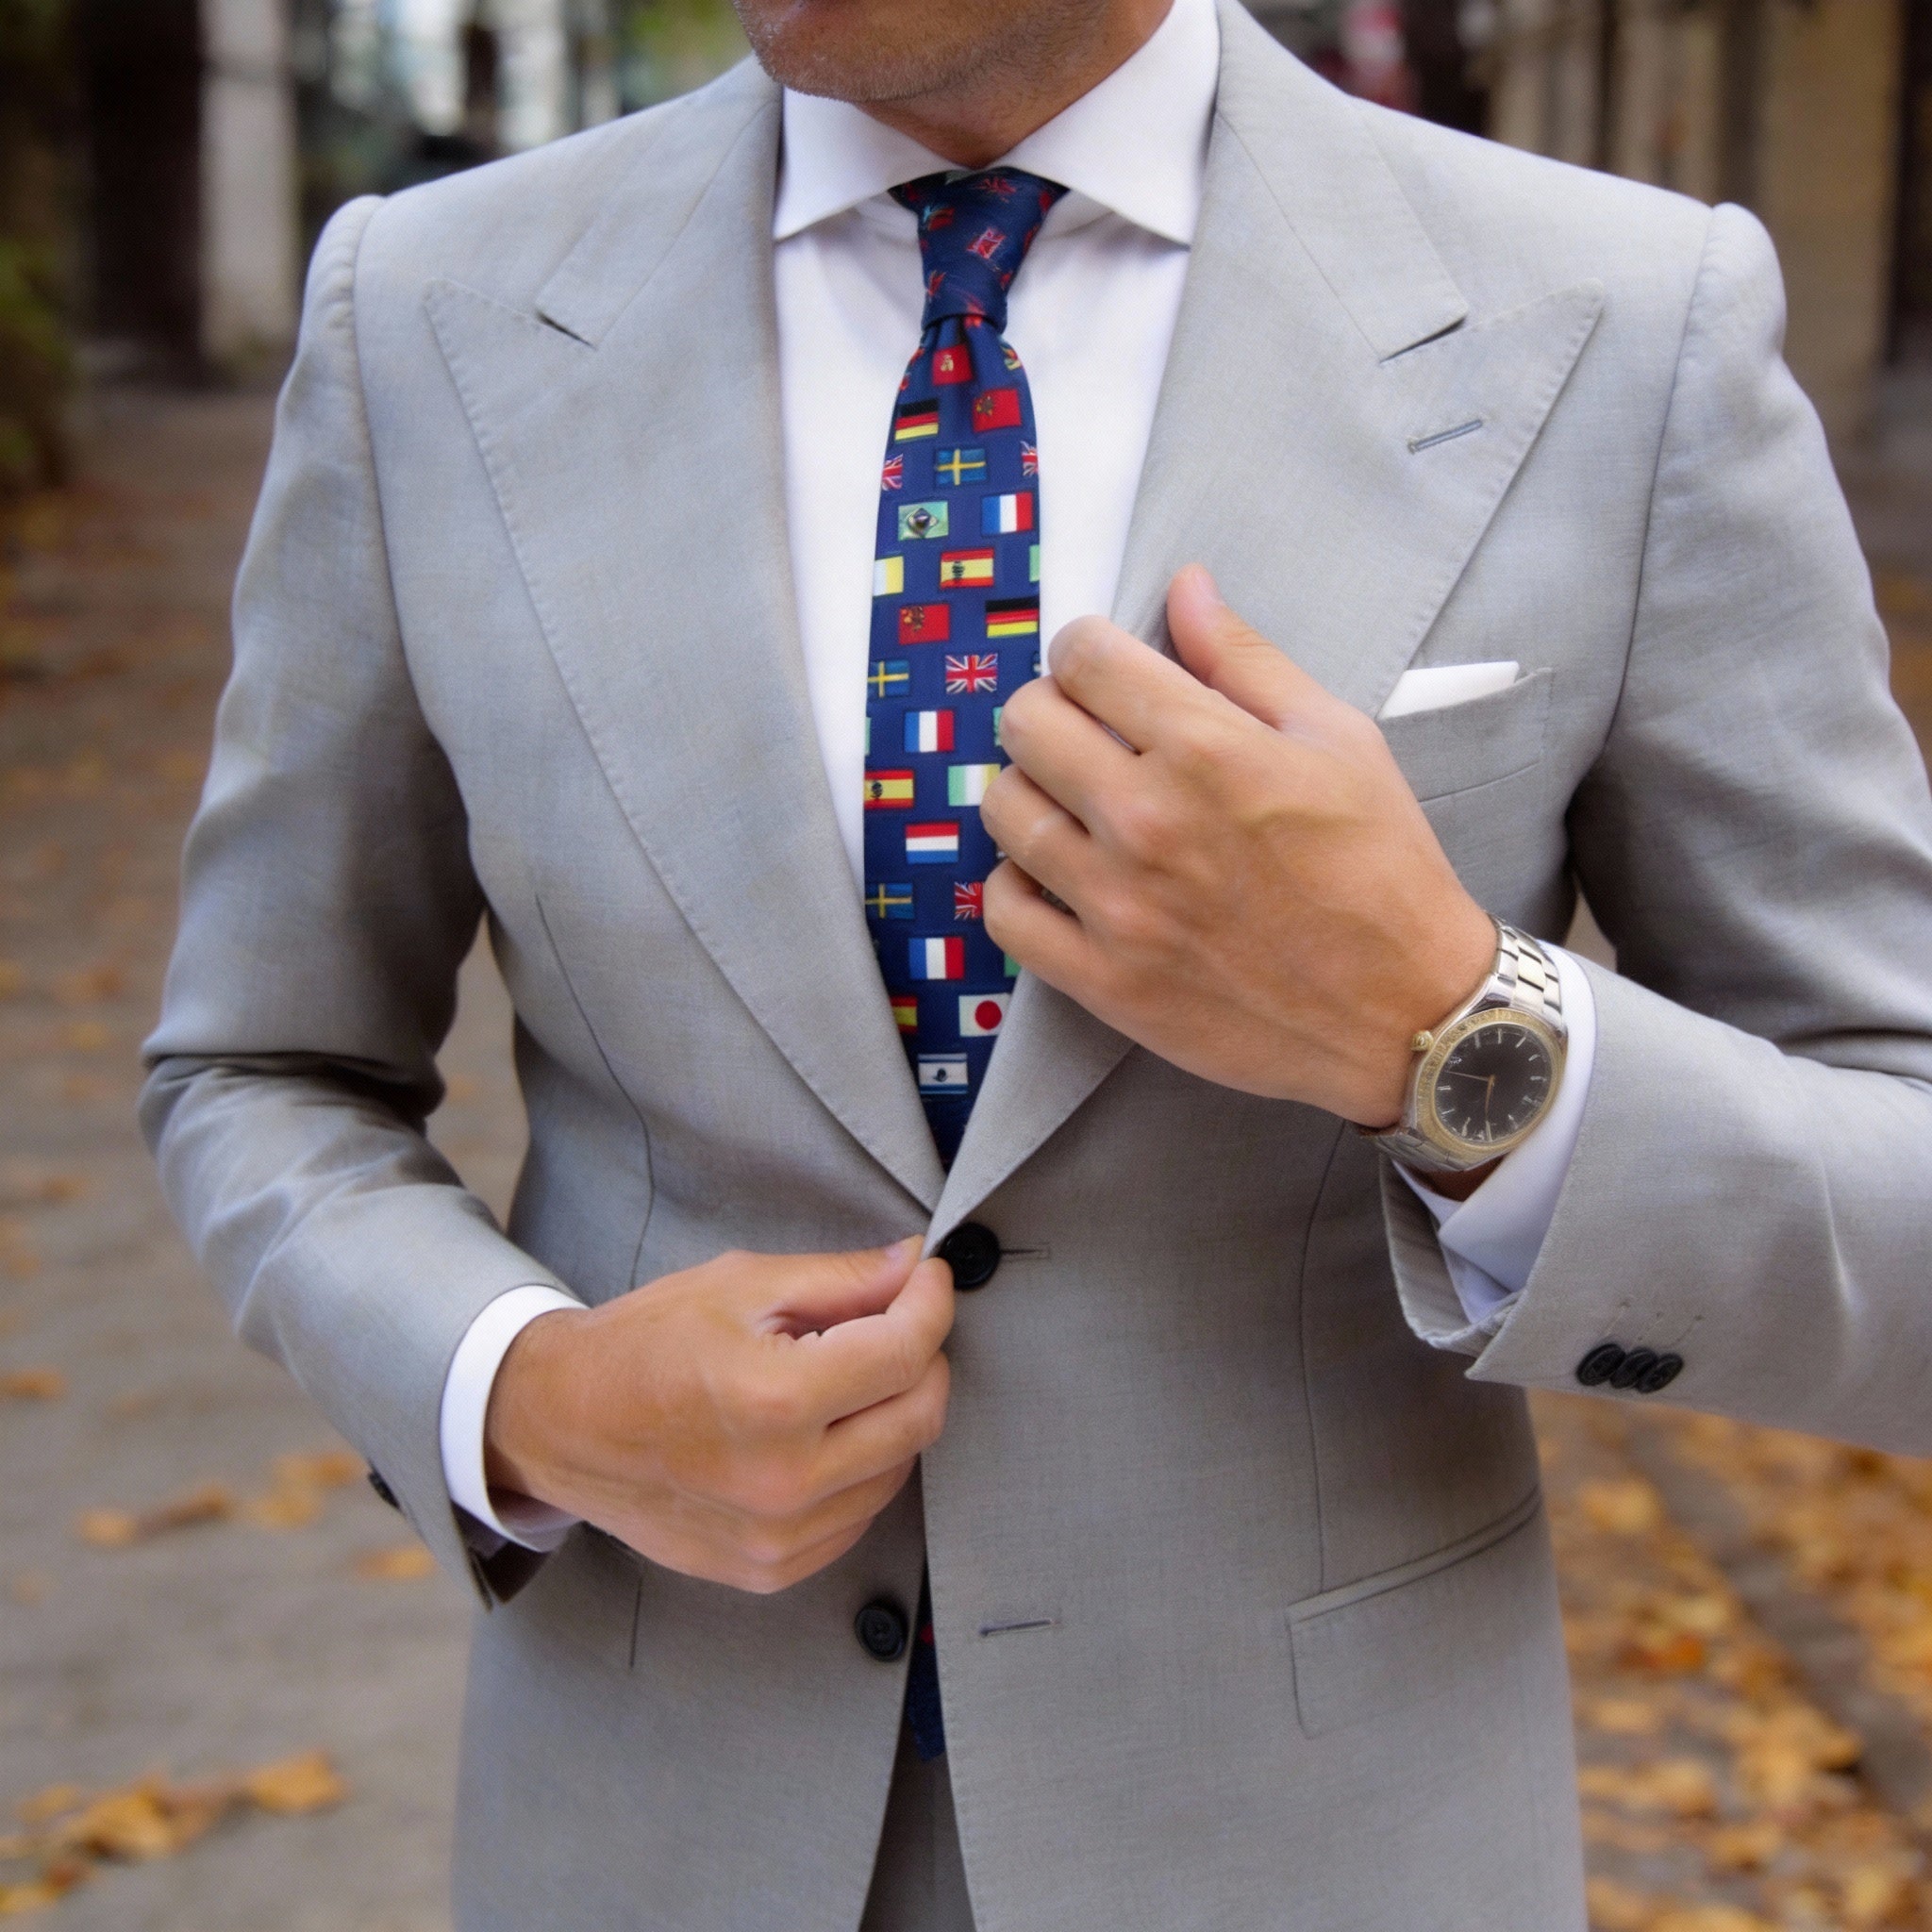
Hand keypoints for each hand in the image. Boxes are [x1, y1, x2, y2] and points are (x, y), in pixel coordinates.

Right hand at [484, 1239, 954, 1593]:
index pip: (906, 1352)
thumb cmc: (644, 1344)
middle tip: (893, 1320)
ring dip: (893, 1413)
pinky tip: (822, 1431)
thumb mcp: (741, 1285)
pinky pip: (859, 1514)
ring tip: (842, 1377)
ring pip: (899, 1468)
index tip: (926, 1278)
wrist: (563, 1424)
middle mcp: (784, 1482)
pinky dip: (862, 1467)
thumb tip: (914, 1268)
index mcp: (775, 1401)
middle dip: (923, 1356)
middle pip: (920, 1416)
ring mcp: (778, 1538)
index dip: (931, 1303)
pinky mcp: (771, 1569)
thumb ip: (841, 1279)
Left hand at [980, 565, 1494, 1127]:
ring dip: (1029, 792)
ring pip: (1005, 810)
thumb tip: (1185, 585)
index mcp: (1207, 748)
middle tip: (1085, 732)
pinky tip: (1056, 875)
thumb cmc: (1382, 868)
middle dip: (1049, 710)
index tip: (1101, 668)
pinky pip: (1004, 912)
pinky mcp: (1103, 980)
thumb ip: (1246, 659)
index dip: (1085, 649)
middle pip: (1027, 723)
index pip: (1082, 657)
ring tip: (1072, 804)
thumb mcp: (1338, 738)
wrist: (1406, 1011)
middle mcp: (1148, 820)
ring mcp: (1118, 906)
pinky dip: (1016, 884)